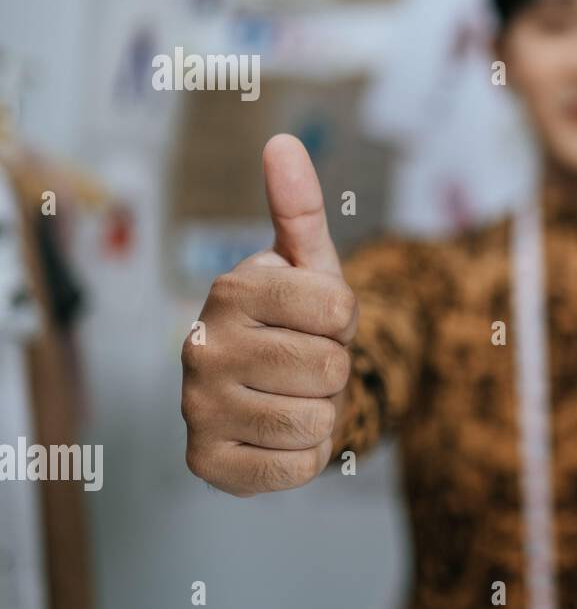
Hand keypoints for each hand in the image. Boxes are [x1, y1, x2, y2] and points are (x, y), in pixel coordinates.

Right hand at [180, 134, 356, 496]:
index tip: (321, 319)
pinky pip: (296, 467)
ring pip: (317, 419)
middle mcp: (200, 345)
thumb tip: (282, 141)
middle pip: (330, 368)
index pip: (338, 310)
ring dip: (323, 412)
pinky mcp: (206, 461)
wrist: (270, 391)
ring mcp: (197, 406)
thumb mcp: (309, 265)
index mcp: (232, 289)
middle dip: (335, 369)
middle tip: (306, 363)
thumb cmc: (296, 321)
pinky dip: (305, 456)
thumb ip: (299, 206)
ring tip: (293, 394)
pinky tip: (279, 433)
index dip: (346, 320)